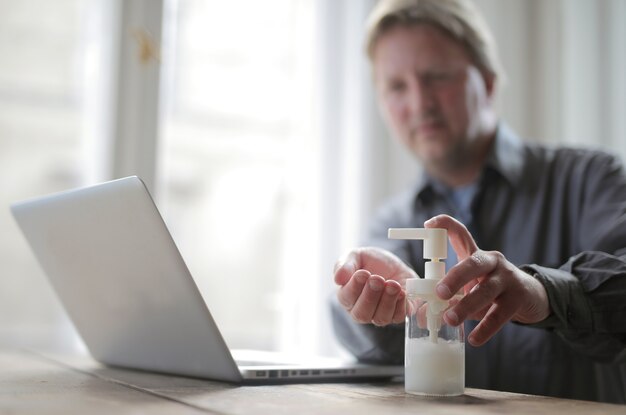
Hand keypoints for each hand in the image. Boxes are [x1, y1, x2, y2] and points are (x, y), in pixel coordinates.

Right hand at [334, 247, 417, 325]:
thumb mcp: (355, 256)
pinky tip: (402, 292)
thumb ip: (345, 265)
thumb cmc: (370, 261)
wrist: (393, 263)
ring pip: (380, 318)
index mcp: (347, 296)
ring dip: (387, 300)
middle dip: (370, 296)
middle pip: (362, 314)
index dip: (354, 287)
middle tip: (378, 279)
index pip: (346, 298)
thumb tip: (338, 279)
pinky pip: (399, 317)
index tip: (363, 273)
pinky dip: (401, 305)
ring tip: (393, 284)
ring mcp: (379, 314)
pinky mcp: (398, 314)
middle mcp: (361, 309)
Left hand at [425, 215, 550, 345]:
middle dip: (455, 277)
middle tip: (440, 293)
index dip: (445, 226)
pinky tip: (474, 339)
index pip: (461, 234)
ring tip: (450, 319)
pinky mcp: (519, 297)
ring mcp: (507, 278)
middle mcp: (492, 261)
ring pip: (486, 290)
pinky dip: (485, 328)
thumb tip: (424, 315)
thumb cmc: (490, 290)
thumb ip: (450, 297)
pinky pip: (500, 314)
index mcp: (476, 255)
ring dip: (466, 305)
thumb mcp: (471, 286)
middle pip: (473, 263)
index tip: (428, 224)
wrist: (530, 297)